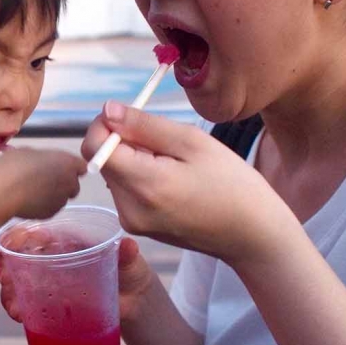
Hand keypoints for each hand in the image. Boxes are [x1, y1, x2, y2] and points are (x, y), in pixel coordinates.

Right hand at [0, 147, 84, 219]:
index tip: (60, 167)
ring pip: (62, 197)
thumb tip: (44, 164)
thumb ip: (46, 159)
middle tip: (45, 180)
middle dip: (64, 183)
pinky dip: (44, 205)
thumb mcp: (31, 152)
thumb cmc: (15, 164)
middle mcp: (70, 182)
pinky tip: (29, 201)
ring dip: (53, 194)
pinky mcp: (51, 214)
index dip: (71, 167)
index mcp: (68, 163)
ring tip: (33, 191)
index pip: (81, 166)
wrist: (4, 190)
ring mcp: (61, 200)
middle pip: (74, 184)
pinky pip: (51, 207)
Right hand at [0, 236, 152, 325]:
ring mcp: (50, 281)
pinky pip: (28, 301)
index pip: (38, 233)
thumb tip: (128, 246)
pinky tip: (18, 315)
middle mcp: (54, 258)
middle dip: (6, 264)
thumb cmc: (130, 272)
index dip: (17, 236)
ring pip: (19, 280)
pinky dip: (18, 306)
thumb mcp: (130, 260)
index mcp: (69, 240)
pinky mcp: (51, 302)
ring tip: (13, 304)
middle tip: (4, 277)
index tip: (2, 245)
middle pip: (21, 256)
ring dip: (9, 289)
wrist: (135, 303)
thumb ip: (127, 253)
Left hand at [81, 101, 298, 264]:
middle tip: (167, 144)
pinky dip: (141, 176)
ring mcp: (132, 222)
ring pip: (114, 173)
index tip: (131, 117)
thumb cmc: (232, 184)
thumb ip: (144, 125)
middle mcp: (129, 209)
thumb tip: (107, 110)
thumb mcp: (192, 142)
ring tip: (175, 164)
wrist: (251, 234)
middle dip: (125, 142)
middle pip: (103, 160)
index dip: (105, 124)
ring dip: (134, 159)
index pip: (94, 147)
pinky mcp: (137, 227)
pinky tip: (172, 180)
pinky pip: (126, 190)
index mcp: (145, 185)